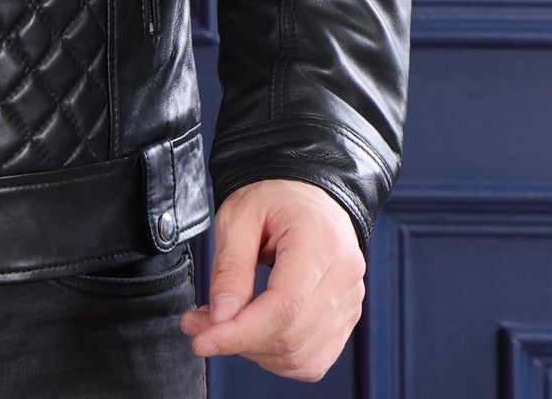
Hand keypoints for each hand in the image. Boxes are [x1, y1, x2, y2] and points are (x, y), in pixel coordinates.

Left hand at [178, 178, 366, 382]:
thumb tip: (222, 318)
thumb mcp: (239, 215)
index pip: (283, 307)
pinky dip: (278, 356)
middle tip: (201, 324)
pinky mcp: (347, 317)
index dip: (240, 332)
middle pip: (291, 336)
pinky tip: (255, 332)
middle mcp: (344, 275)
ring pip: (302, 356)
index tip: (203, 340)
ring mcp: (350, 299)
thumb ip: (230, 267)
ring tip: (225, 323)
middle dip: (239, 340)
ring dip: (256, 351)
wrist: (308, 192)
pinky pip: (313, 359)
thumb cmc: (275, 197)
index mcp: (319, 241)